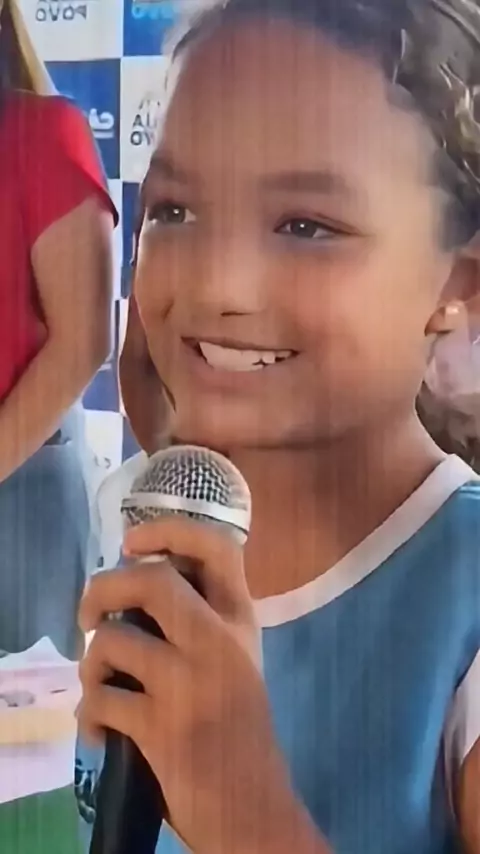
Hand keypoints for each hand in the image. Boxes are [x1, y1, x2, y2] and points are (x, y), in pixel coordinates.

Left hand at [77, 517, 303, 853]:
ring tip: (97, 687)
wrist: (253, 805)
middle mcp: (220, 643)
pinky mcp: (163, 728)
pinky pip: (102, 700)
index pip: (216, 548)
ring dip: (90, 666)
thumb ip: (201, 621)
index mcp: (242, 622)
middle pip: (151, 580)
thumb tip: (135, 582)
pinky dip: (90, 715)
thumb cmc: (239, 729)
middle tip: (90, 615)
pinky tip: (103, 731)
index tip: (133, 543)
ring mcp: (191, 684)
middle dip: (103, 589)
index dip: (168, 529)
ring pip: (114, 642)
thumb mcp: (236, 662)